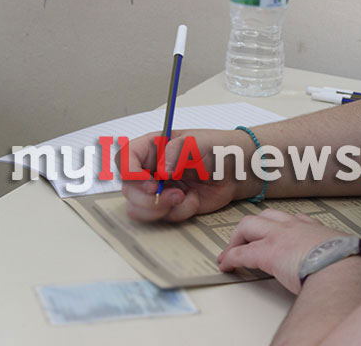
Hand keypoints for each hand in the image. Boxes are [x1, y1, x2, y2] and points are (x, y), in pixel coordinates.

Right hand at [118, 129, 252, 221]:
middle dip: (147, 198)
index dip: (129, 173)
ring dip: (159, 208)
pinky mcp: (170, 206)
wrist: (236, 171)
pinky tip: (193, 200)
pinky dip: (179, 212)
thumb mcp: (197, 142)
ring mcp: (159, 189)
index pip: (124, 159)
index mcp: (152, 148)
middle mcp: (150, 170)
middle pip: (128, 190)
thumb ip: (176, 152)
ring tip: (183, 197)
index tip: (148, 182)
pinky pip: (163, 217)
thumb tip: (161, 170)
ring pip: (139, 208)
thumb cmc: (218, 148)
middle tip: (172, 195)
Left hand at [217, 209, 347, 294]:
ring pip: (249, 225)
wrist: (345, 266)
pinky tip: (226, 265)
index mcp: (316, 229)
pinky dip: (231, 258)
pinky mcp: (267, 252)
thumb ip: (342, 257)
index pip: (296, 220)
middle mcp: (295, 227)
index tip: (279, 234)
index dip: (282, 227)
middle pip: (267, 216)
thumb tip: (351, 269)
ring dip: (237, 238)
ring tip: (231, 251)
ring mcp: (279, 236)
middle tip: (245, 240)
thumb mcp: (348, 254)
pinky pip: (242, 253)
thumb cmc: (351, 265)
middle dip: (253, 228)